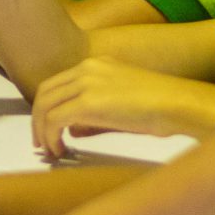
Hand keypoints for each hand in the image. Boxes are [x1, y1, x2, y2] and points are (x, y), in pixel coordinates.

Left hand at [30, 57, 214, 156]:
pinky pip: (55, 119)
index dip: (45, 108)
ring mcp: (86, 83)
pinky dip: (51, 136)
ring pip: (45, 106)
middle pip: (44, 93)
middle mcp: (85, 68)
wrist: (177, 103)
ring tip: (49, 150)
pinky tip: (60, 150)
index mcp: (94, 64)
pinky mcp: (88, 102)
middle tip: (40, 143)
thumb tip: (72, 130)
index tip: (46, 130)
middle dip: (37, 120)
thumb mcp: (121, 105)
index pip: (56, 84)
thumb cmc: (159, 108)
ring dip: (41, 131)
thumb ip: (94, 114)